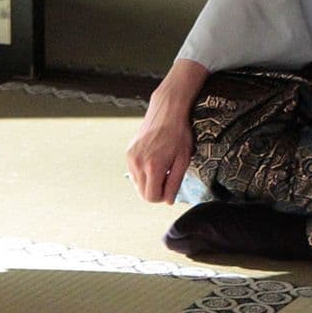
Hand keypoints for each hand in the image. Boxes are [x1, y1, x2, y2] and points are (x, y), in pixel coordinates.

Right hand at [127, 60, 207, 203]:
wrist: (166, 112)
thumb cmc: (178, 133)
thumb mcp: (183, 160)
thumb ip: (174, 183)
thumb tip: (168, 200)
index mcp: (153, 167)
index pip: (151, 197)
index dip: (162, 197)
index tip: (169, 190)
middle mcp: (138, 164)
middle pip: (142, 193)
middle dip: (155, 191)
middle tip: (167, 179)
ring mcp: (131, 158)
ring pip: (136, 184)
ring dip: (148, 182)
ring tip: (161, 168)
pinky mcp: (128, 153)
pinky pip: (133, 172)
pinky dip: (143, 173)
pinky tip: (153, 161)